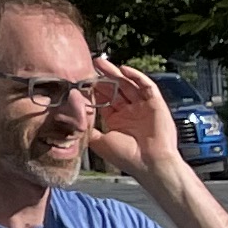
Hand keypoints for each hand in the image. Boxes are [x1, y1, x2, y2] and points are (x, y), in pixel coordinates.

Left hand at [87, 58, 182, 176]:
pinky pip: (147, 86)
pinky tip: (124, 69)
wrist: (151, 164)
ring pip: (129, 84)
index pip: (104, 99)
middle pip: (115, 88)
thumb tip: (71, 119)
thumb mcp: (100, 141)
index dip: (93, 89)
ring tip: (101, 63)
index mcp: (117, 120)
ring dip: (116, 73)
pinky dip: (137, 76)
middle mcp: (130, 111)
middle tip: (90, 64)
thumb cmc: (126, 156)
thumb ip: (88, 128)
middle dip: (103, 76)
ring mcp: (143, 107)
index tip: (80, 79)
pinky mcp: (156, 104)